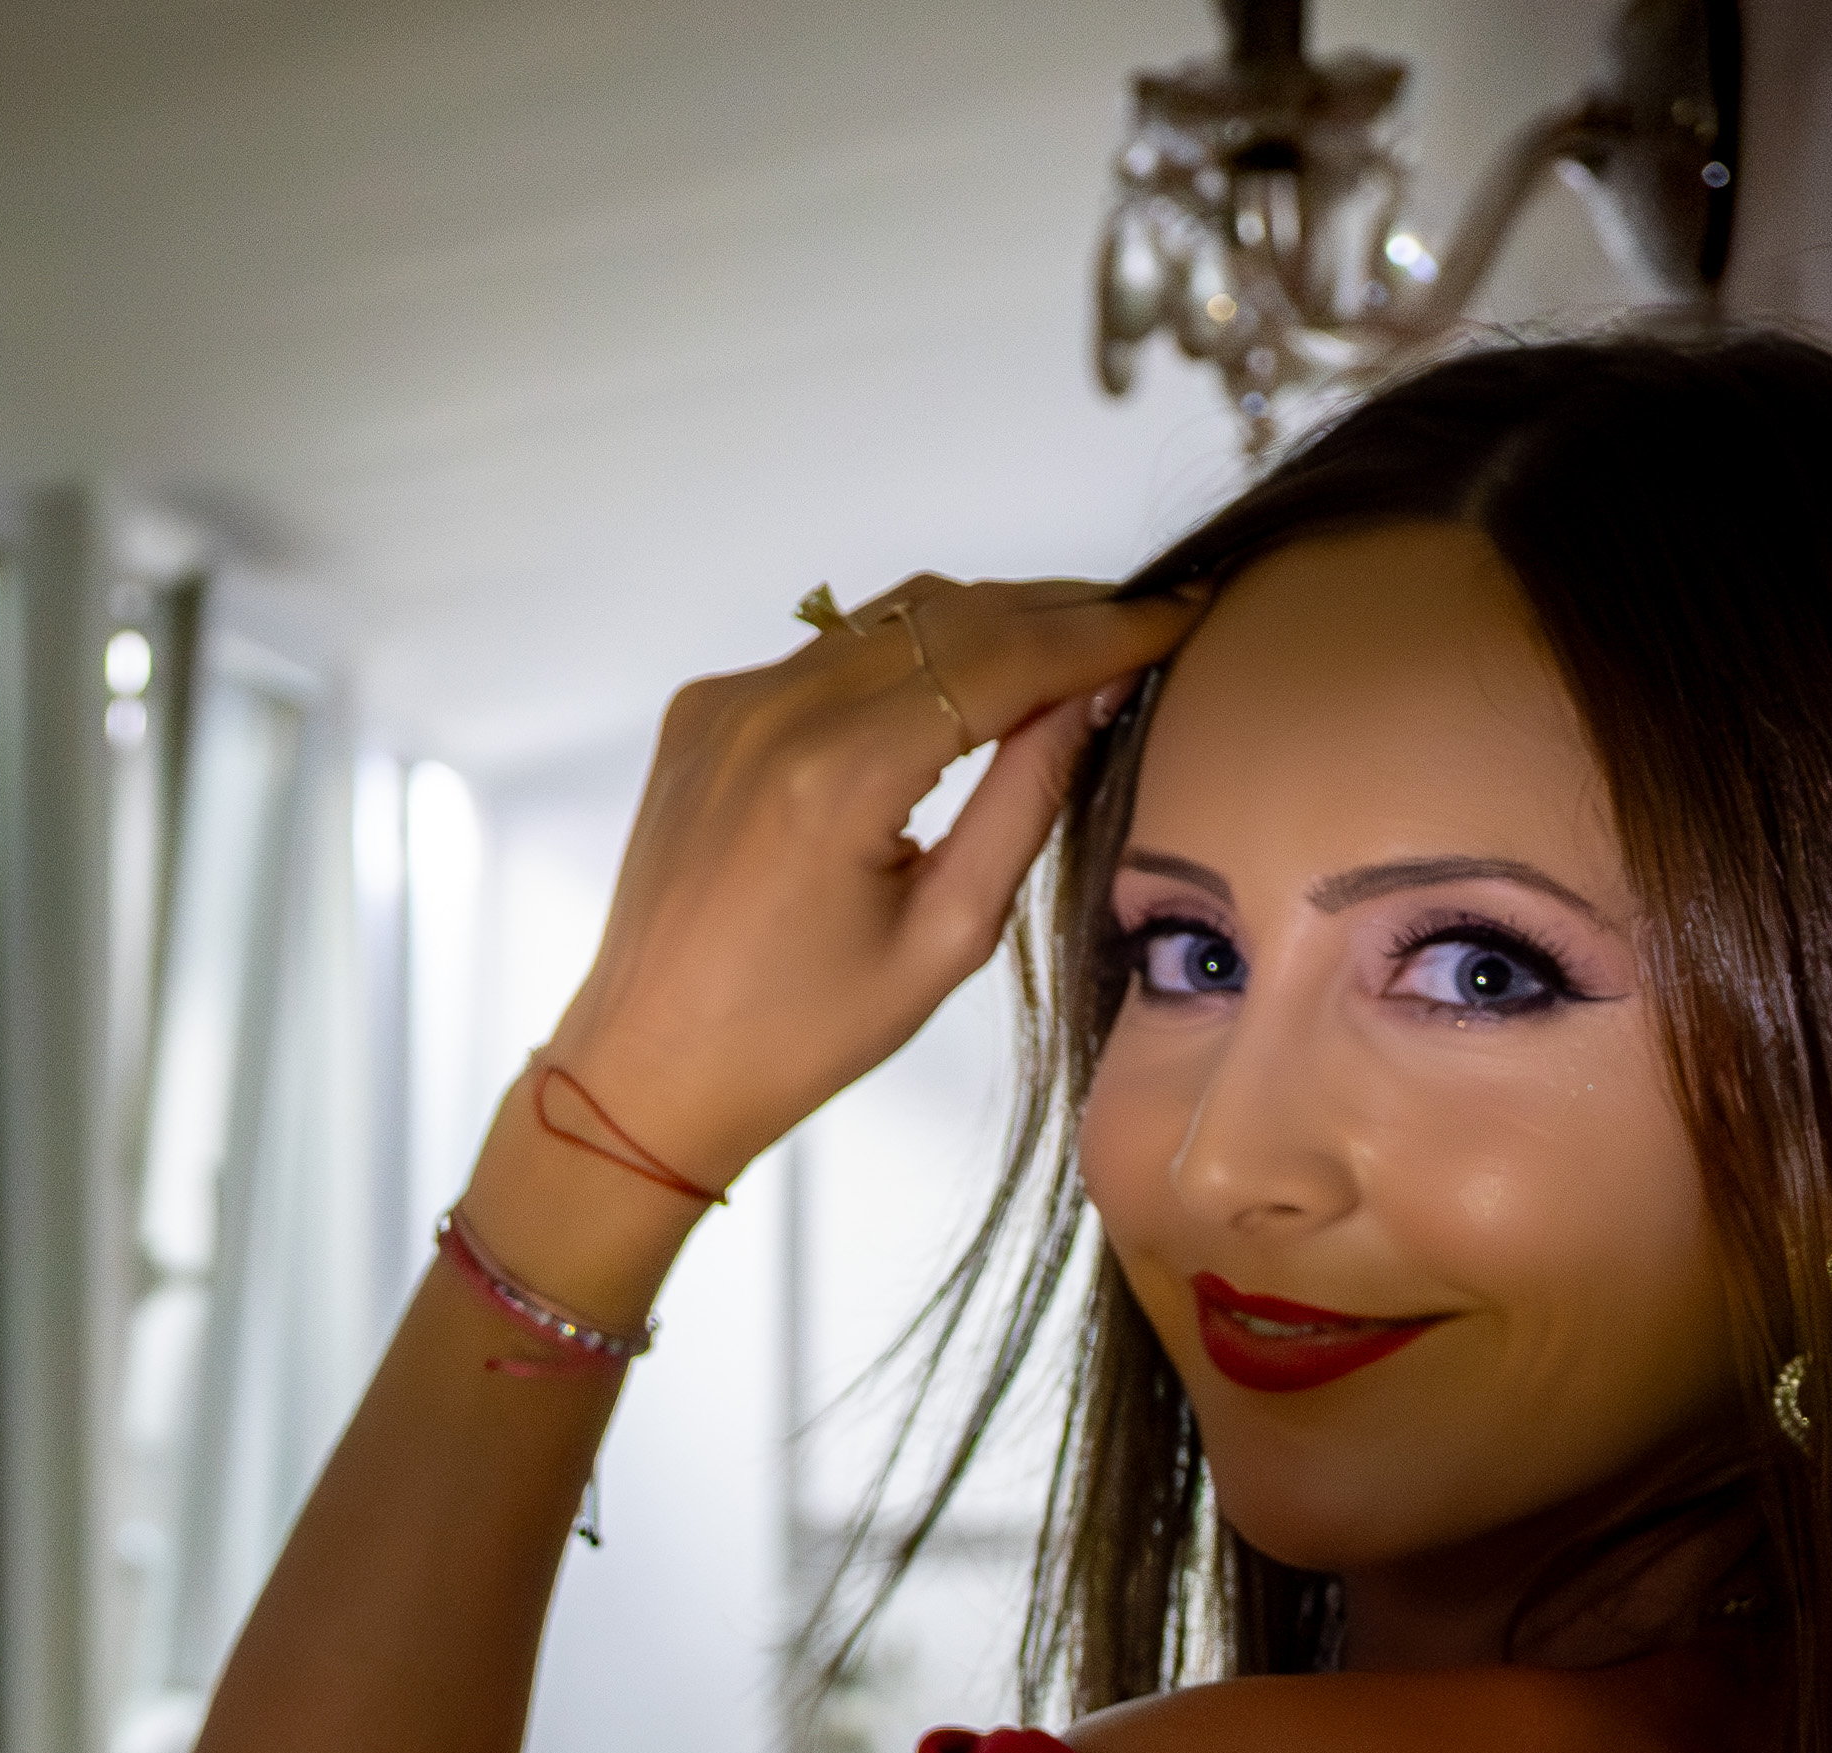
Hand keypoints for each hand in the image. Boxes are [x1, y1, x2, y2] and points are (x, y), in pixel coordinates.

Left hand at [545, 574, 1199, 1191]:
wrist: (653, 1064)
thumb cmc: (801, 1035)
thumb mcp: (947, 937)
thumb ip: (1024, 802)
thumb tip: (1094, 699)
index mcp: (837, 776)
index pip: (1003, 658)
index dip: (1102, 632)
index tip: (1179, 614)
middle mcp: (773, 712)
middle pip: (951, 611)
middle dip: (1058, 609)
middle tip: (1146, 619)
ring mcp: (730, 700)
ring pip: (892, 613)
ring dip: (988, 620)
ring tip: (1073, 645)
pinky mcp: (708, 708)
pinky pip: (832, 648)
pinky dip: (910, 650)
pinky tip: (964, 684)